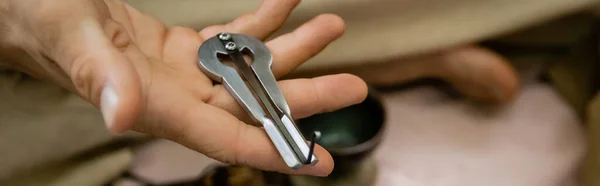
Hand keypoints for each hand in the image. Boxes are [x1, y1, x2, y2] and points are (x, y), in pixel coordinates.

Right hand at [0, 0, 366, 175]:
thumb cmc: (41, 21)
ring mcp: (182, 72)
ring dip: (292, 48)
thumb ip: (101, 77)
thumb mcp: (71, 38)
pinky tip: (287, 0)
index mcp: (157, 107)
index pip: (228, 138)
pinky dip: (260, 20)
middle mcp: (178, 96)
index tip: (322, 161)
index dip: (276, 150)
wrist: (34, 8)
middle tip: (356, 85)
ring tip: (332, 25)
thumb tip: (125, 116)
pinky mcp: (181, 48)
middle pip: (254, 102)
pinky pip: (230, 36)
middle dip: (305, 95)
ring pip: (249, 67)